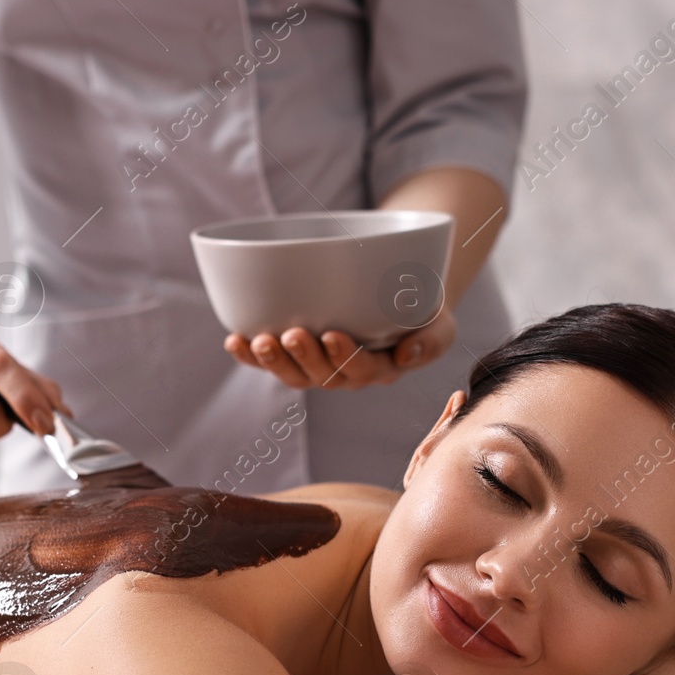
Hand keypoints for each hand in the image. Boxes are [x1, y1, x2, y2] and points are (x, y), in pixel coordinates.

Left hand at [223, 309, 455, 389]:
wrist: (399, 298)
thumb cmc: (423, 312)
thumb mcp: (439, 324)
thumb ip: (431, 341)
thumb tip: (407, 355)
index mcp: (380, 370)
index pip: (362, 371)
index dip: (346, 357)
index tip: (334, 335)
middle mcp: (346, 374)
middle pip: (322, 375)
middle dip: (305, 357)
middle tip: (292, 335)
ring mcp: (318, 366)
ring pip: (294, 373)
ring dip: (273, 361)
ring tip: (259, 341)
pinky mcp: (296, 354)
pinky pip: (271, 362)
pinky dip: (250, 355)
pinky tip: (234, 341)